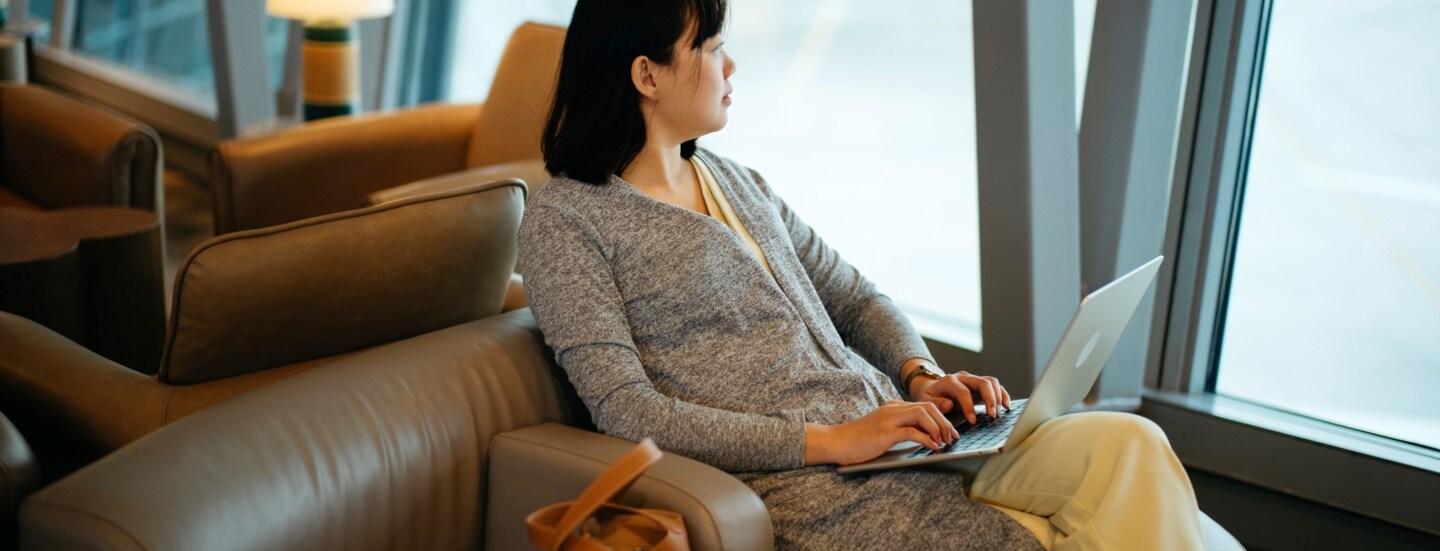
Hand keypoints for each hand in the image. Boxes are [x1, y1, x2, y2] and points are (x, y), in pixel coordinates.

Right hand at [804, 401, 959, 465]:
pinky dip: (926, 439)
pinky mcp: (884, 432)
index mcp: (894, 407)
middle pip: (928, 407)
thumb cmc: (859, 440)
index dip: (942, 417)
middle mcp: (893, 409)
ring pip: (923, 415)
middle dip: (944, 422)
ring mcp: (888, 419)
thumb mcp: (883, 430)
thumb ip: (901, 428)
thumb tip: (925, 437)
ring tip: (944, 442)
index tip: (950, 432)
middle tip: (952, 438)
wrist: (837, 442)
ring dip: (938, 429)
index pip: (925, 405)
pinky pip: (912, 432)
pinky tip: (932, 447)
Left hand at [910, 370, 1011, 425]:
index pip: (963, 392)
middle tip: (992, 416)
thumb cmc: (929, 397)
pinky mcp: (979, 384)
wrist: (931, 388)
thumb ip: (937, 403)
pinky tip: (1006, 406)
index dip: (969, 406)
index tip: (973, 421)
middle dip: (990, 399)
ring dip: (998, 396)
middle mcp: (963, 378)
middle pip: (982, 382)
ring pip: (991, 382)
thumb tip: (949, 405)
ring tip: (999, 412)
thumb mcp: (926, 401)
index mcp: (949, 381)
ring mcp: (972, 380)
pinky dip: (1002, 394)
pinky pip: (994, 385)